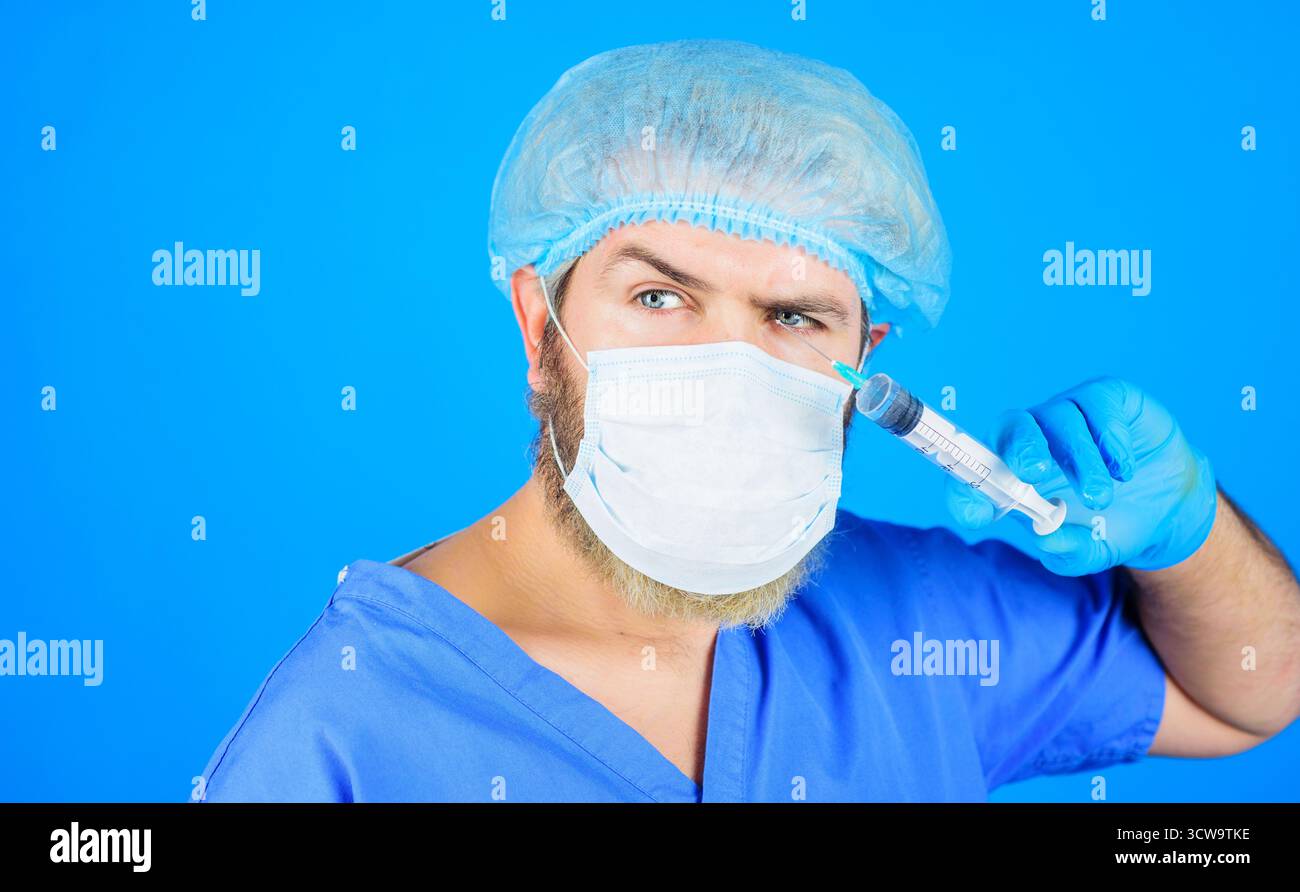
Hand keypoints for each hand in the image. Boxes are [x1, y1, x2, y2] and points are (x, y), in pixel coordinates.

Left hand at [945, 376, 1217, 575]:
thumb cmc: (1111, 526)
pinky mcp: (1107, 399)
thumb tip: (1046, 538)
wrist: (1169, 510)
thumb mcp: (1091, 551)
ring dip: (1079, 459)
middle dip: (1019, 447)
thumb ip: (1067, 551)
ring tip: (1100, 498)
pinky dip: (1109, 437)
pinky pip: (1098, 404)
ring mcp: (1068, 415)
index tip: (976, 515)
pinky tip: (1124, 470)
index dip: (965, 489)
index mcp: (1012, 474)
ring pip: (1059, 419)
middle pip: (1010, 426)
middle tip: (1035, 473)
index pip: (974, 473)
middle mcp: (1033, 437)